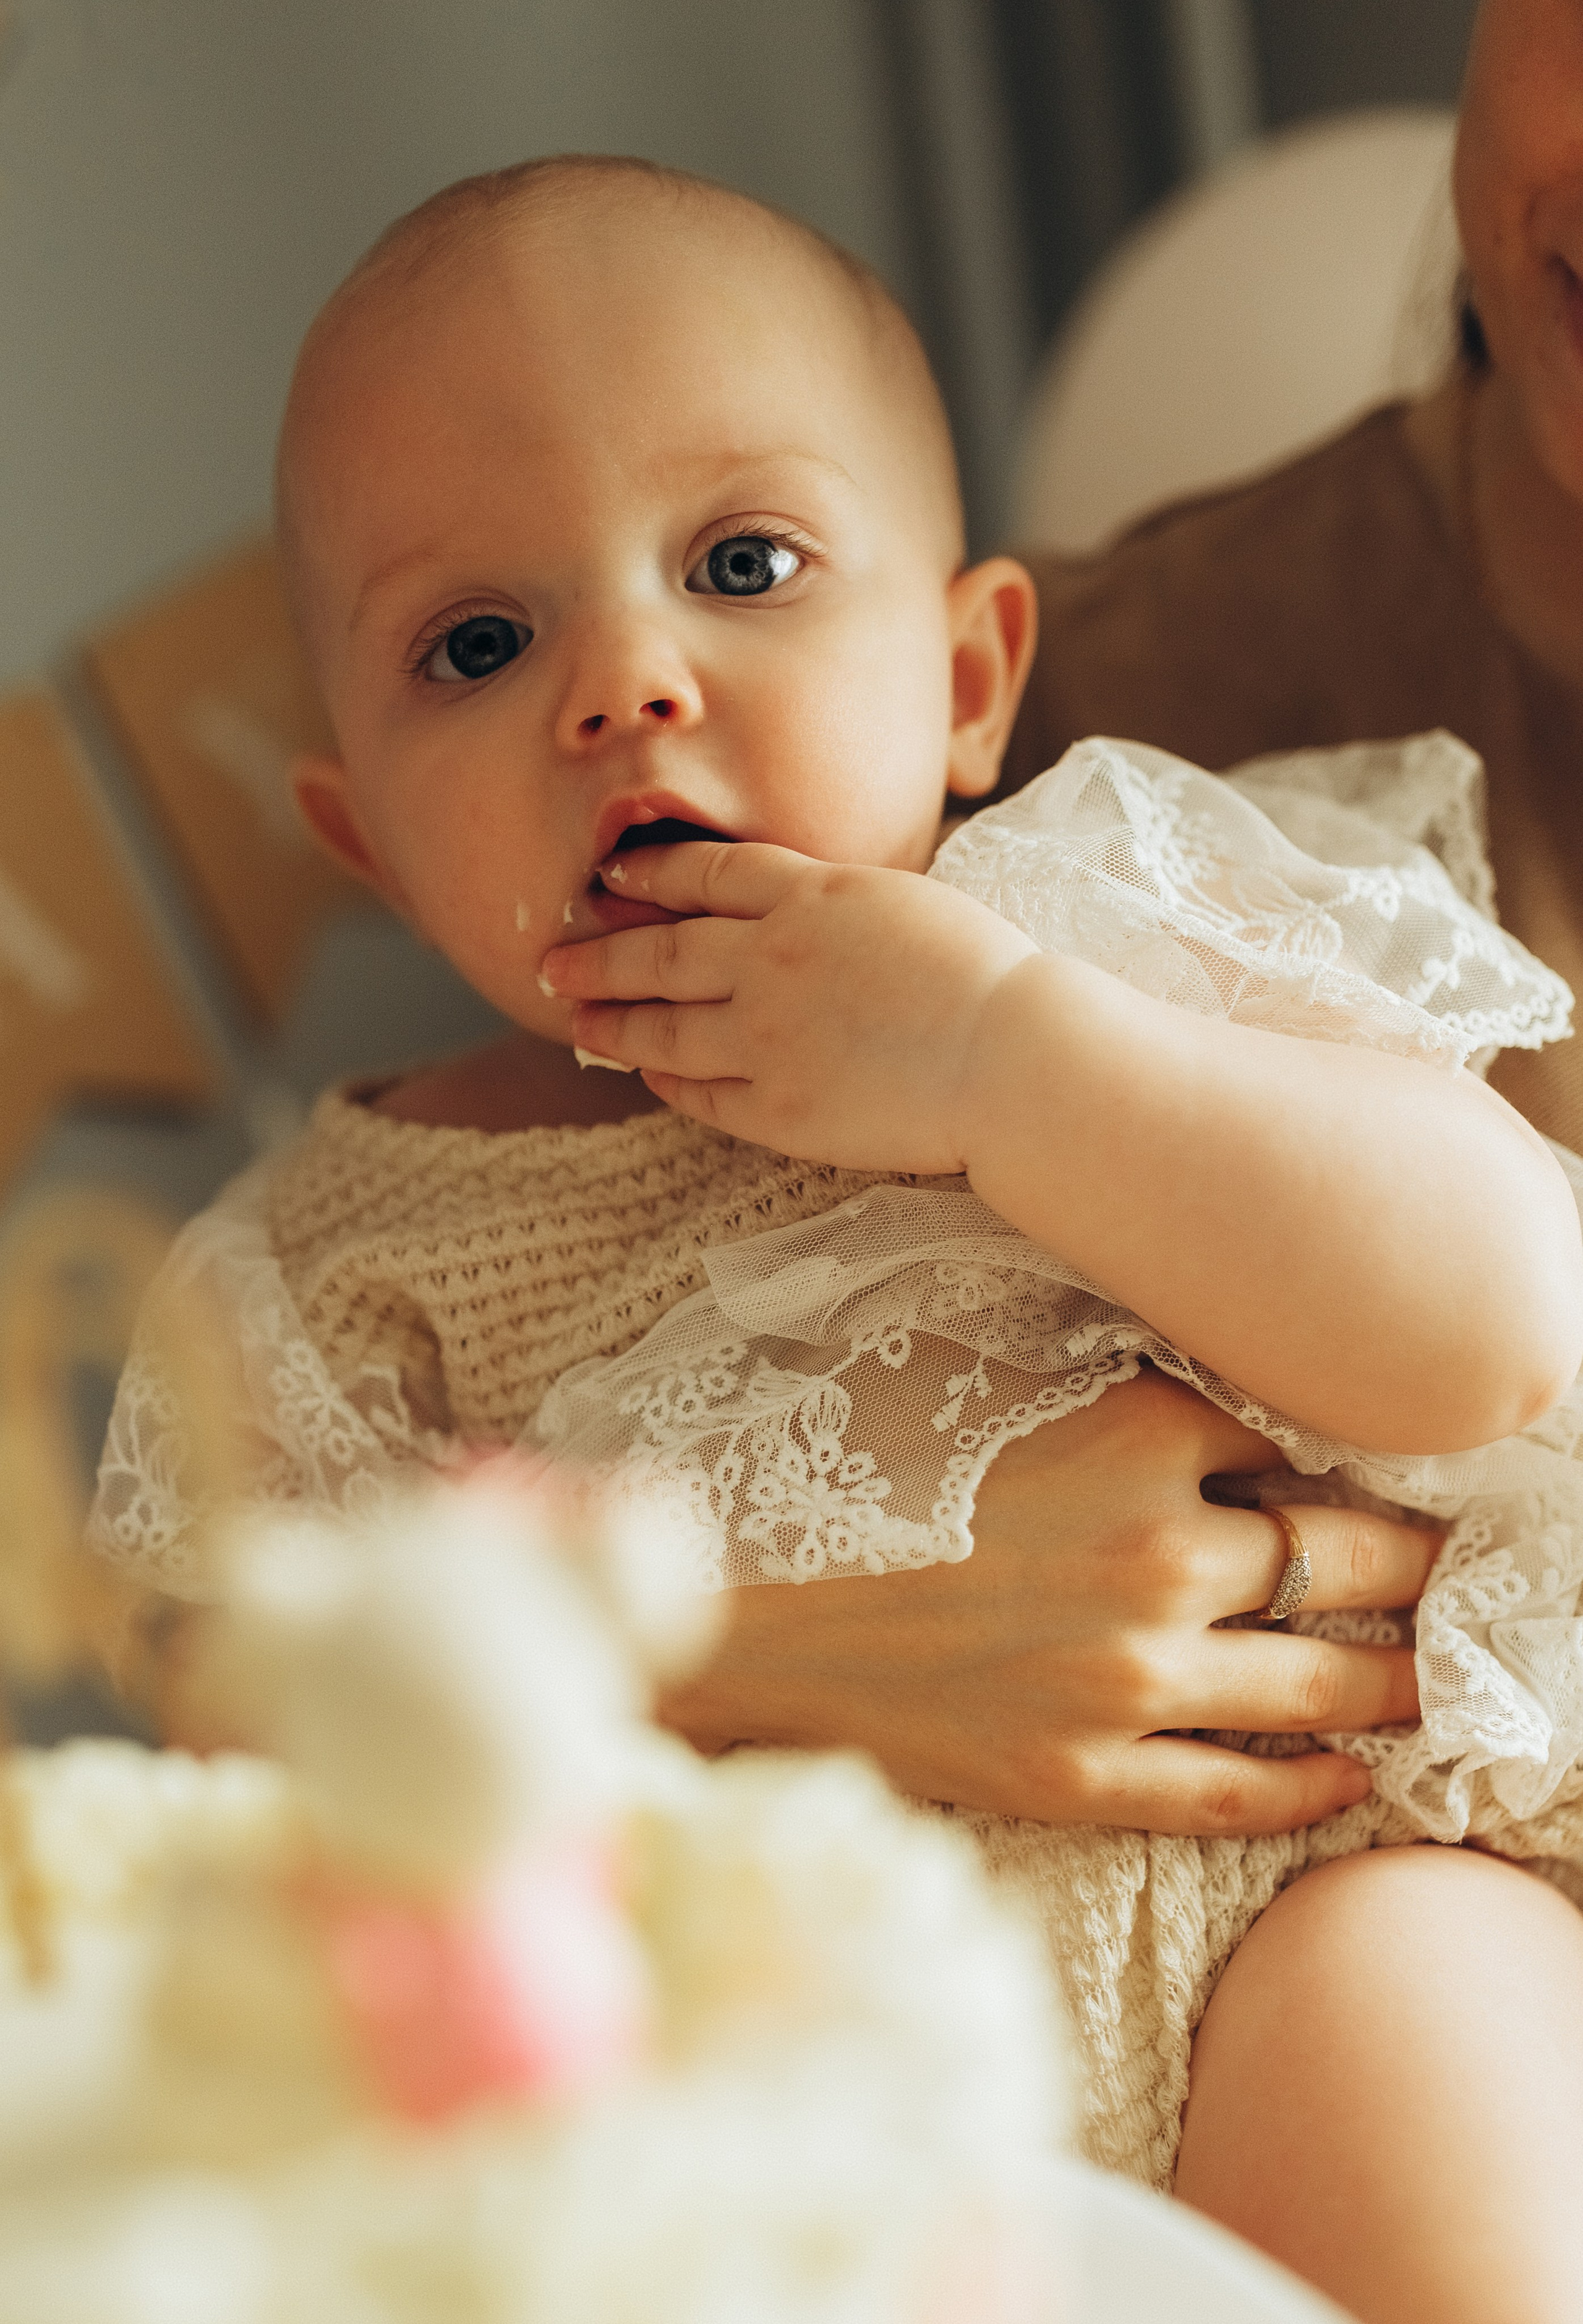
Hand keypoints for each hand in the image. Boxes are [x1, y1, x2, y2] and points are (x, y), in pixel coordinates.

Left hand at [538, 838, 1035, 1171]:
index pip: (705, 874)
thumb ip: (840, 905)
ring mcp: (765, 1037)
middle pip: (659, 950)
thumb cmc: (988, 977)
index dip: (650, 873)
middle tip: (552, 958)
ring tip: (576, 1019)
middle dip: (598, 953)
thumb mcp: (906, 904)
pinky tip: (648, 1073)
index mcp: (810, 896)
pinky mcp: (776, 1107)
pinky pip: (699, 1092)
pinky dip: (665, 1079)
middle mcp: (770, 960)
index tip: (611, 877)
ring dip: (611, 1020)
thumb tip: (806, 906)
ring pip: (663, 1026)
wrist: (1012, 1056)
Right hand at [656, 1372, 1439, 1835]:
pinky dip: (1314, 1786)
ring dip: (1397, 1675)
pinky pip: (1238, 1794)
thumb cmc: (849, 1461)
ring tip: (1441, 1674)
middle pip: (1340, 1561)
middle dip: (1412, 1564)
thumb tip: (1218, 1411)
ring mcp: (1125, 1680)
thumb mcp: (984, 1371)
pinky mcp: (1081, 1776)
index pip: (1286, 1448)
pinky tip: (1354, 1774)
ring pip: (1321, 1682)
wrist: (735, 1594)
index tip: (1375, 1477)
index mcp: (1136, 1438)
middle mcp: (1157, 1559)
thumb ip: (1111, 1383)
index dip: (1331, 1462)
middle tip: (1457, 1568)